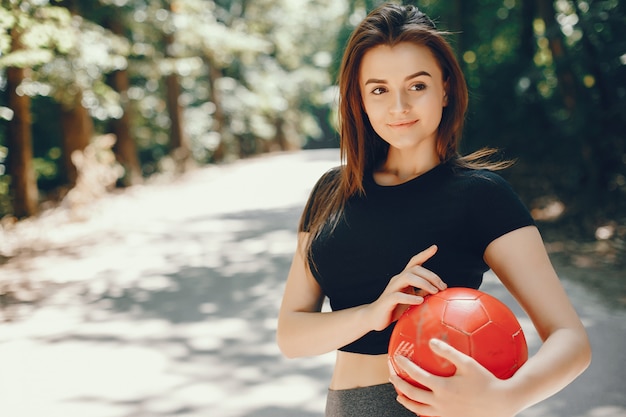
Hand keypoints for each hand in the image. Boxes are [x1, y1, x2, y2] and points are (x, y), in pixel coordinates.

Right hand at [366, 245, 446, 331]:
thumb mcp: (412, 298)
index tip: (434, 247)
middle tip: (442, 287)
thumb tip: (439, 289)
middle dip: (431, 276)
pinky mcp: (387, 300)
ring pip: (407, 277)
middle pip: (415, 269)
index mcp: (404, 278)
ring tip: (434, 292)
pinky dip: (410, 297)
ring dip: (423, 283)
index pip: (414, 262)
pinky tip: (420, 301)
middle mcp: (397, 279)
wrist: (375, 317)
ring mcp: (391, 288)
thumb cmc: (395, 307)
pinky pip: (398, 295)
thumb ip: (423, 292)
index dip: (424, 254)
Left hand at [389, 339, 516, 416]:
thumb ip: (448, 351)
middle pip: (412, 395)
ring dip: (406, 401)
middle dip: (399, 385)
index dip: (404, 365)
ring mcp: (444, 413)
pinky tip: (419, 405)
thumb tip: (431, 340)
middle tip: (392, 376)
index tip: (397, 357)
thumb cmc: (486, 380)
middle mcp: (440, 402)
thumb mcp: (468, 363)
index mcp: (443, 388)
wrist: (501, 403)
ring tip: (399, 395)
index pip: (416, 375)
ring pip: (418, 409)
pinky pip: (430, 416)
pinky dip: (420, 410)